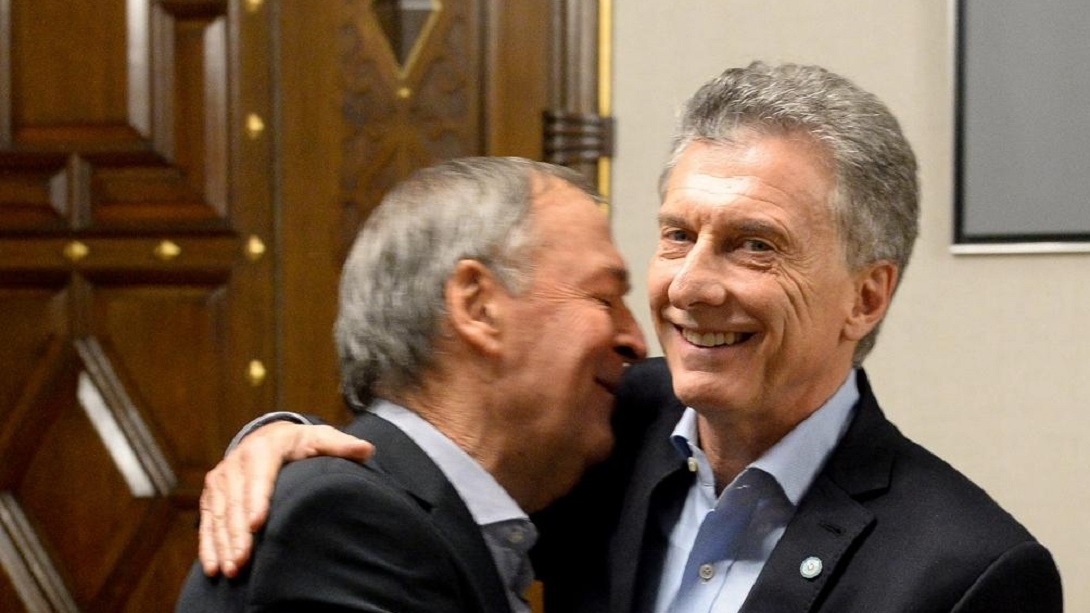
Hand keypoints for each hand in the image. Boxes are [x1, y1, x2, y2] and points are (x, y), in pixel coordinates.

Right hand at [197, 422, 373, 577]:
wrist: (266, 436)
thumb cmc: (299, 443)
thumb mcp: (320, 438)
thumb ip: (341, 445)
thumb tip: (367, 450)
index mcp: (264, 449)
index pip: (260, 477)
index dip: (257, 500)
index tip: (258, 524)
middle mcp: (237, 463)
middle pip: (237, 502)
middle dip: (238, 533)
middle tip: (243, 560)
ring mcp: (222, 479)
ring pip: (221, 515)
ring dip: (223, 544)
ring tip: (230, 569)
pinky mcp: (213, 494)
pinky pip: (208, 521)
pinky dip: (208, 545)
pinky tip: (212, 567)